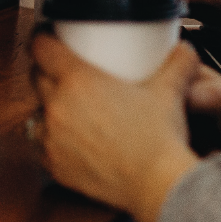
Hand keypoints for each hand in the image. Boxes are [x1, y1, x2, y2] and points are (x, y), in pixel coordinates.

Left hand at [31, 35, 201, 221]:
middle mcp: (58, 107)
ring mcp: (53, 138)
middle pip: (37, 77)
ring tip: (64, 106)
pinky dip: (49, 139)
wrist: (158, 184)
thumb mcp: (169, 90)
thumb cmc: (159, 139)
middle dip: (46, 70)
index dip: (43, 38)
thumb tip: (184, 49)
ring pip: (36, 112)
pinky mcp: (55, 165)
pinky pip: (40, 145)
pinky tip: (64, 137)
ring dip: (46, 106)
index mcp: (78, 80)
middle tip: (64, 71)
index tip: (49, 37)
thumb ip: (177, 62)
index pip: (41, 48)